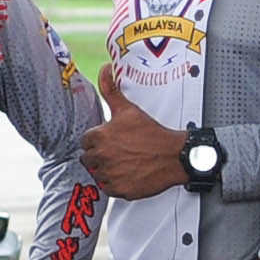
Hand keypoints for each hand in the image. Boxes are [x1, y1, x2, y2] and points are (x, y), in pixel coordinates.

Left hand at [77, 64, 191, 197]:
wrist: (174, 156)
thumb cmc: (152, 134)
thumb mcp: (128, 109)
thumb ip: (110, 89)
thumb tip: (105, 69)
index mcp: (100, 136)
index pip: (85, 142)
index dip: (97, 140)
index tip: (110, 141)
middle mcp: (102, 156)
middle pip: (88, 159)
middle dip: (99, 156)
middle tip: (117, 152)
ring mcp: (110, 174)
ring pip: (97, 174)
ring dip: (107, 170)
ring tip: (124, 162)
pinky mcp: (119, 189)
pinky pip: (109, 188)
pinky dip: (116, 184)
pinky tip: (128, 174)